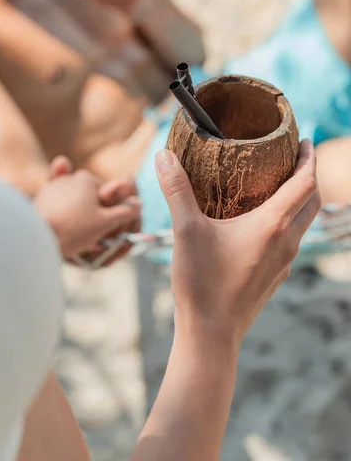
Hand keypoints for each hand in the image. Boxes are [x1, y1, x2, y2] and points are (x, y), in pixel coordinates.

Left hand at [34, 157, 141, 261]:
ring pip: (78, 203)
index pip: (111, 195)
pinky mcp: (41, 200)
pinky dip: (67, 216)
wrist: (33, 237)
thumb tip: (138, 204)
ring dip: (84, 217)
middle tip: (100, 238)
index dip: (117, 214)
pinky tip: (69, 228)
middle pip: (94, 198)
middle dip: (100, 215)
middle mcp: (71, 178)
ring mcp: (53, 188)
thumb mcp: (104, 222)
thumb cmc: (72, 229)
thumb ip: (124, 211)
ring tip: (82, 238)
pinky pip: (61, 206)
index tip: (116, 232)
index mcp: (88, 179)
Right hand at [156, 140, 319, 346]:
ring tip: (280, 183)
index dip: (309, 158)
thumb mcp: (185, 230)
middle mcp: (286, 242)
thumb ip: (176, 190)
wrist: (211, 335)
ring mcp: (283, 262)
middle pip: (312, 201)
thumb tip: (163, 154)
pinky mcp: (274, 276)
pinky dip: (288, 221)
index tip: (304, 140)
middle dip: (309, 175)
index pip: (306, 183)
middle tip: (296, 157)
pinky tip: (262, 222)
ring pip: (304, 222)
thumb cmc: (202, 283)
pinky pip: (291, 240)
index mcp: (272, 225)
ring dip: (300, 199)